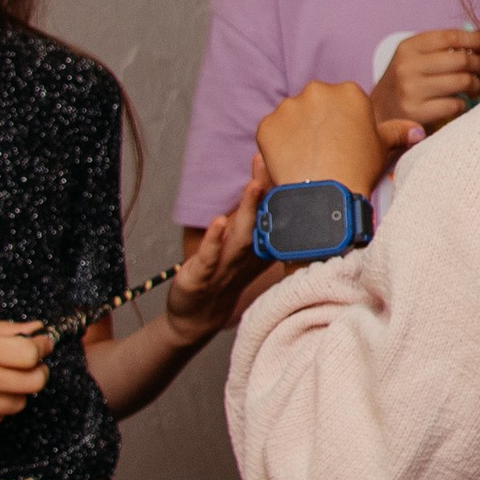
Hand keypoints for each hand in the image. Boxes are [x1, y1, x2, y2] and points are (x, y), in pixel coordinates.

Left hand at [161, 163, 274, 344]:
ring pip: (241, 238)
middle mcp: (246, 256)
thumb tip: (265, 191)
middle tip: (269, 166)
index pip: (270, 215)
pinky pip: (209, 257)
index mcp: (257, 248)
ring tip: (253, 186)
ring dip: (248, 212)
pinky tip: (219, 221)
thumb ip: (253, 223)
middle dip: (266, 193)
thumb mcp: (238, 250)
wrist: (196, 318)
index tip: (282, 161)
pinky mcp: (201, 277)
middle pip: (262, 223)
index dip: (276, 189)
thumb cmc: (220, 280)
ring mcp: (225, 267)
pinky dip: (214, 239)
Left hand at [256, 81, 412, 195]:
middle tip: (324, 150)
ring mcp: (289, 107)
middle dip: (317, 122)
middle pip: (315, 104)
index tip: (343, 142)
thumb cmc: (358, 170)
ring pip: (292, 116)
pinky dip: (278, 145)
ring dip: (296, 131)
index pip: (342, 101)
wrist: (325, 195)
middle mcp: (317, 91)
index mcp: (348, 92)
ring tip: (307, 158)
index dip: (342, 123)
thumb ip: (398, 132)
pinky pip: (272, 131)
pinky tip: (291, 162)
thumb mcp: (383, 148)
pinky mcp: (267, 125)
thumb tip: (418, 130)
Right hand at [372, 27, 479, 134]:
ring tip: (479, 88)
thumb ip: (446, 51)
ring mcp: (410, 89)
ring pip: (463, 81)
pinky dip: (465, 104)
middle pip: (462, 59)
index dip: (479, 40)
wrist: (378, 116)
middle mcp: (407, 65)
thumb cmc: (406, 86)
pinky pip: (456, 104)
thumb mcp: (416, 61)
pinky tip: (461, 104)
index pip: (452, 36)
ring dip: (478, 85)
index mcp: (408, 47)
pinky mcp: (416, 112)